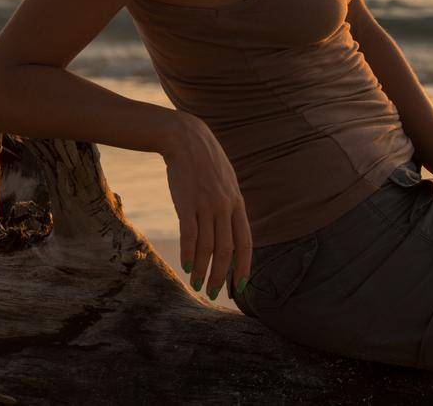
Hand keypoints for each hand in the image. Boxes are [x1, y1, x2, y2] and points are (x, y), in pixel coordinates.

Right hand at [160, 111, 251, 297]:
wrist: (186, 139)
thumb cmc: (206, 163)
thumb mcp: (227, 183)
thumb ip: (230, 206)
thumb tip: (230, 230)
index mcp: (238, 203)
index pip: (246, 242)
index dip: (244, 266)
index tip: (241, 286)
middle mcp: (225, 207)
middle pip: (227, 250)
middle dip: (222, 276)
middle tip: (215, 293)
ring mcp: (206, 205)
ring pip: (209, 247)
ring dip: (204, 270)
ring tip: (198, 286)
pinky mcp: (186, 203)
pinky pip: (190, 235)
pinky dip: (189, 254)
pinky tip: (187, 267)